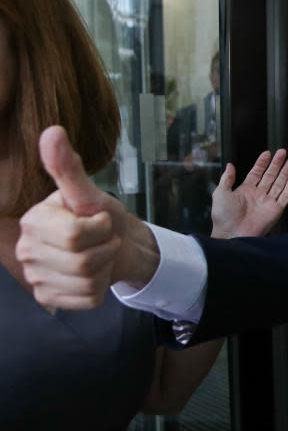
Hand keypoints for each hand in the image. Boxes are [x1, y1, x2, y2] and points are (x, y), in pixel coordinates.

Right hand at [16, 126, 159, 308]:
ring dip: (105, 267)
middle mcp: (26, 250)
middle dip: (105, 248)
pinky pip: (86, 299)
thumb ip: (69, 169)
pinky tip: (95, 275)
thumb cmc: (103, 217)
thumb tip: (53, 131)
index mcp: (33, 221)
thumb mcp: (91, 194)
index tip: (100, 221)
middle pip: (81, 261)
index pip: (74, 236)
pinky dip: (100, 288)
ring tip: (101, 255)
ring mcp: (36, 277)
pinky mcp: (50, 298)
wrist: (117, 247)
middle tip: (104, 239)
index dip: (99, 228)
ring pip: (85, 281)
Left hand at [211, 150, 287, 237]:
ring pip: (280, 183)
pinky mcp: (276, 210)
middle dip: (277, 164)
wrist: (230, 233)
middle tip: (283, 152)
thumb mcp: (220, 193)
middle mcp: (259, 195)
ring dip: (286, 172)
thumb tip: (230, 165)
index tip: (268, 153)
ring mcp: (268, 202)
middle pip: (270, 176)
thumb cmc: (223, 215)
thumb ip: (227, 179)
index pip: (257, 173)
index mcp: (246, 190)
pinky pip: (286, 195)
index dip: (262, 163)